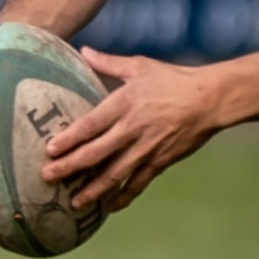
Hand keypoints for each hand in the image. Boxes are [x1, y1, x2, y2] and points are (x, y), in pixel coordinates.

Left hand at [40, 49, 221, 211]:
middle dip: (70, 167)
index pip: (90, 125)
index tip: (50, 150)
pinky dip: (123, 196)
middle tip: (47, 177)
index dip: (69, 139)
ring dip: (92, 190)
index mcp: (124, 103)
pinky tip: (109, 207)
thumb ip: (109, 63)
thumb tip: (84, 50)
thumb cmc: (174, 79)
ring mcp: (147, 148)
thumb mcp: (140, 66)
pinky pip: (138, 183)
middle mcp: (132, 129)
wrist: (210, 99)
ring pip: (114, 174)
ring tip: (73, 202)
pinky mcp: (161, 161)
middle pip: (95, 153)